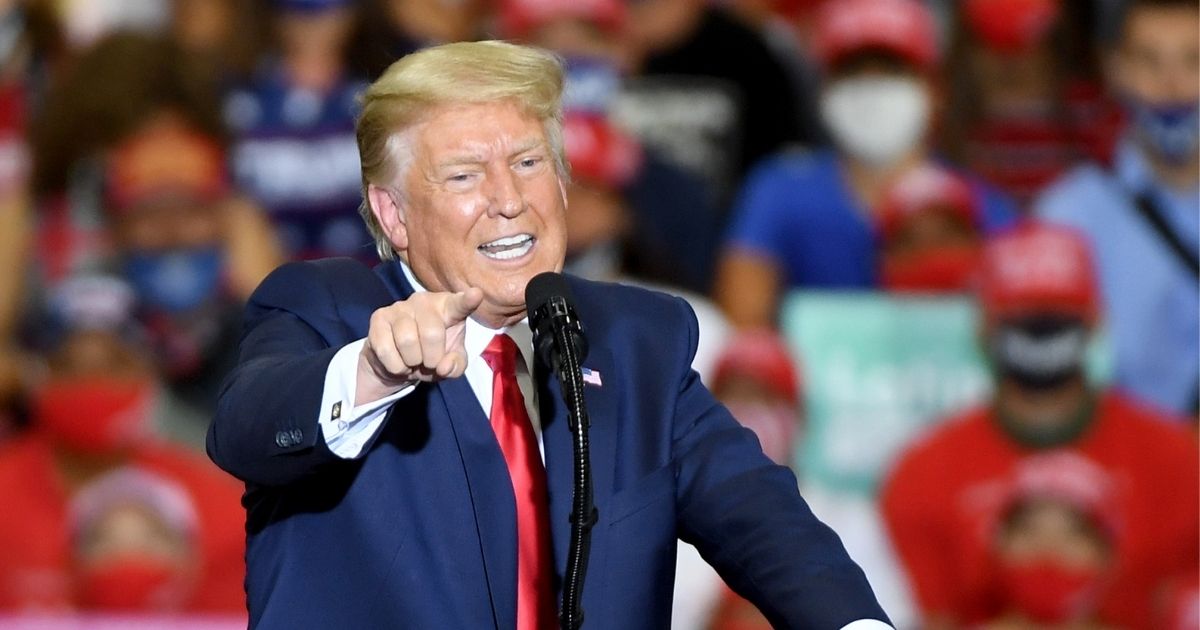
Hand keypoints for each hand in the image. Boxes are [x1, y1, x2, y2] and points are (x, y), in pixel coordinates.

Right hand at [356, 288, 484, 404]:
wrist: (398, 363)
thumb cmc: (431, 355)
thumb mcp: (450, 364)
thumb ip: (456, 365)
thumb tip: (444, 366)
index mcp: (448, 308)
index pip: (460, 304)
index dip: (468, 300)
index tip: (476, 295)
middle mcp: (424, 300)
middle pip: (431, 333)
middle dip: (432, 358)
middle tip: (429, 362)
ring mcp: (399, 307)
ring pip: (407, 341)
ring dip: (412, 362)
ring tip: (413, 360)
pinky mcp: (378, 317)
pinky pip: (386, 350)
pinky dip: (396, 366)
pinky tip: (398, 361)